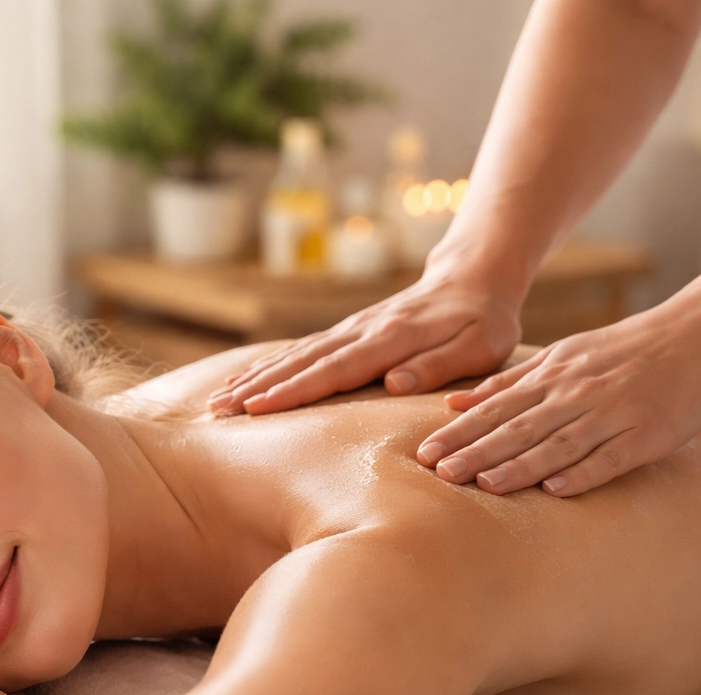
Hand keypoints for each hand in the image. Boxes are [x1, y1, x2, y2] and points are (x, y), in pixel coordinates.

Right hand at [206, 270, 521, 414]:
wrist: (472, 278)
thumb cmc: (482, 321)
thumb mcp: (479, 347)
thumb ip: (438, 365)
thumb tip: (394, 385)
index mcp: (392, 338)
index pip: (335, 370)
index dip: (294, 390)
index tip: (258, 408)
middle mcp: (362, 331)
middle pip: (303, 362)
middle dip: (258, 387)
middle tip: (218, 410)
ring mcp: (350, 329)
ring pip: (295, 355)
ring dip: (256, 378)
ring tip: (218, 401)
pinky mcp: (347, 332)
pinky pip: (303, 351)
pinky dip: (271, 366)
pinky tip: (246, 381)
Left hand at [416, 306, 700, 495]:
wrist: (700, 334)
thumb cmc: (625, 350)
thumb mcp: (563, 355)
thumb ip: (510, 381)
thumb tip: (454, 401)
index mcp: (554, 375)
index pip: (496, 408)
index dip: (460, 432)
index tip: (424, 454)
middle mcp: (576, 393)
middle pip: (517, 427)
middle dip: (476, 450)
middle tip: (439, 473)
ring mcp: (612, 413)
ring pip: (557, 442)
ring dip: (519, 465)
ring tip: (484, 485)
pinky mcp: (646, 434)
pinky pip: (610, 457)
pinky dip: (584, 472)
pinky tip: (557, 491)